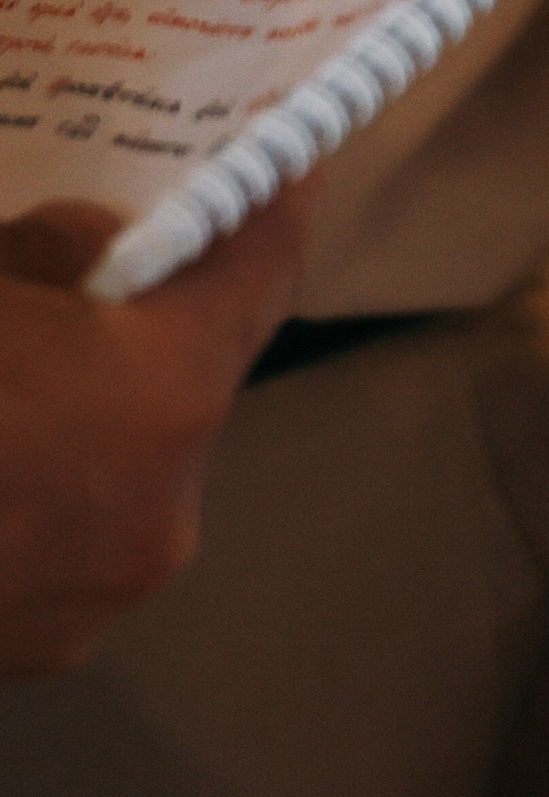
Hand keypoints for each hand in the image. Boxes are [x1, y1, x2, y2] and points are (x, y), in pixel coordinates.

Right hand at [0, 191, 304, 675]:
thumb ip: (31, 247)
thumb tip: (79, 242)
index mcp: (159, 395)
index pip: (264, 264)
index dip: (268, 193)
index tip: (274, 145)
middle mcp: (160, 510)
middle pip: (184, 368)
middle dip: (135, 306)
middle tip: (81, 247)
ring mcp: (93, 597)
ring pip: (116, 454)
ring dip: (71, 400)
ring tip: (14, 356)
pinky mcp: (30, 650)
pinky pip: (58, 528)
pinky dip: (28, 477)